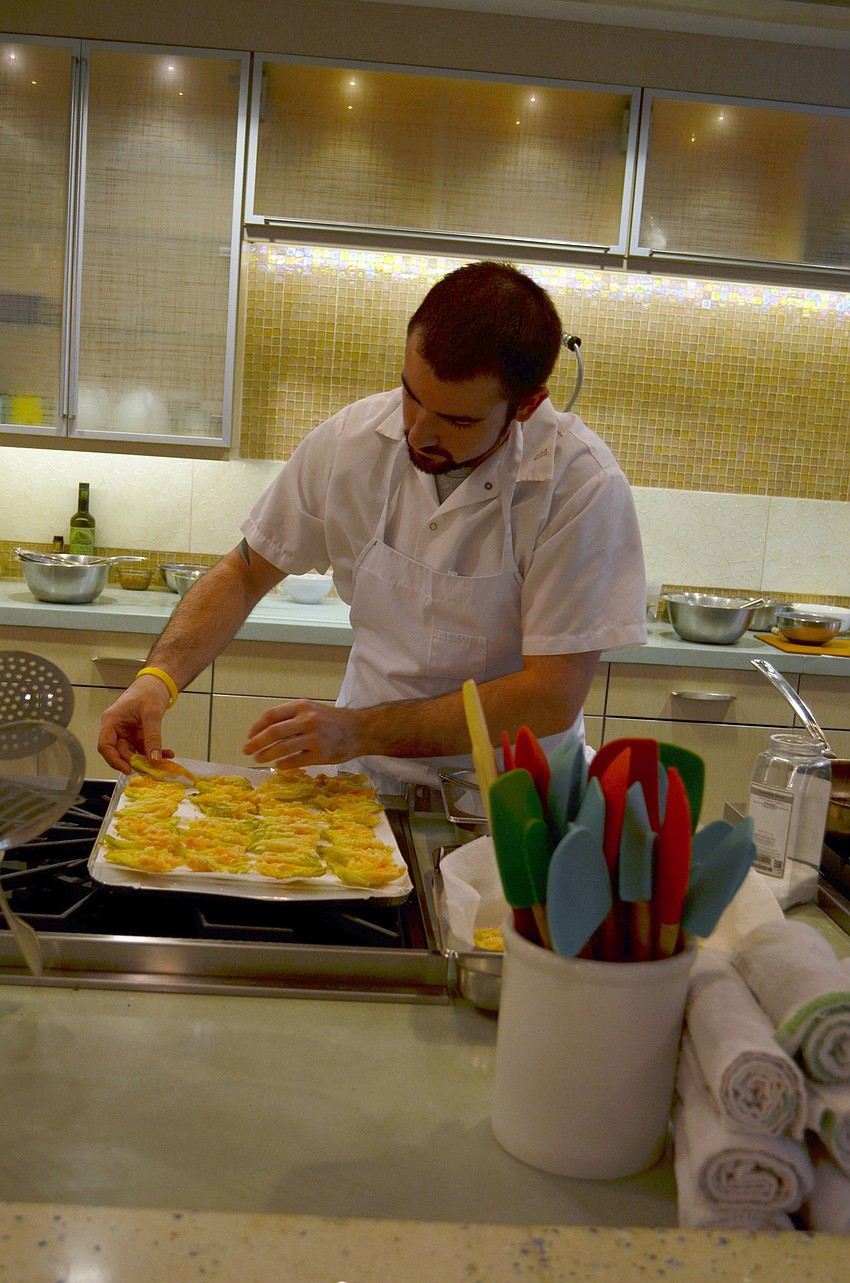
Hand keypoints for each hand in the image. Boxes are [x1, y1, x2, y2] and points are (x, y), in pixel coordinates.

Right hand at [98, 676, 174, 772]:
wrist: (158, 682)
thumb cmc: (149, 690)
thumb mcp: (152, 713)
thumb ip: (152, 737)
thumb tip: (154, 758)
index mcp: (112, 720)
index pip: (105, 745)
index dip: (114, 760)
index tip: (128, 769)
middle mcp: (116, 728)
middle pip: (119, 752)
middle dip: (134, 761)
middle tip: (151, 768)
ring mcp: (127, 732)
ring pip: (132, 752)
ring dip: (146, 759)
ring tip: (163, 762)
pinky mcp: (137, 734)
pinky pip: (142, 748)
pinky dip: (154, 752)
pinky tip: (166, 754)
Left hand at [243, 699, 362, 767]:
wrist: (359, 730)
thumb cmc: (331, 720)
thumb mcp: (311, 709)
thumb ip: (290, 717)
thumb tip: (263, 731)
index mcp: (301, 706)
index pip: (271, 715)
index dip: (256, 727)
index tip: (249, 736)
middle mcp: (307, 720)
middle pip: (273, 732)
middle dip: (256, 743)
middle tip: (247, 750)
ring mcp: (314, 738)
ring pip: (282, 748)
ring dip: (266, 755)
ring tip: (259, 759)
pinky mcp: (321, 754)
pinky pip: (295, 761)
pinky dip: (283, 764)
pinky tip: (278, 766)